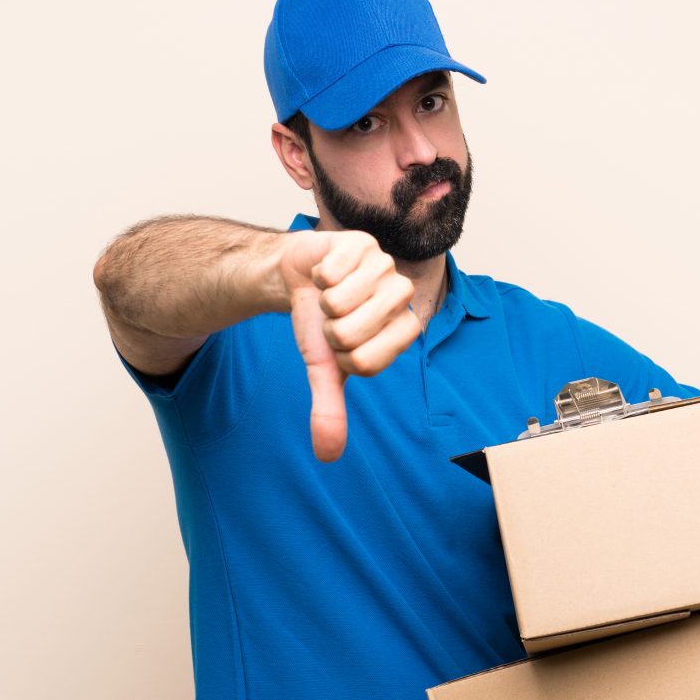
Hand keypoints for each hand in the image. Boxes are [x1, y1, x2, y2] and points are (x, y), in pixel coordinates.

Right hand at [279, 230, 419, 461]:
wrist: (298, 277)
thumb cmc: (319, 321)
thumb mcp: (323, 368)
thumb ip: (330, 408)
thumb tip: (327, 456)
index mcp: (401, 331)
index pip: (369, 362)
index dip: (343, 357)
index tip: (342, 345)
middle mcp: (400, 298)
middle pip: (355, 333)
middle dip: (330, 330)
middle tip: (333, 316)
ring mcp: (385, 267)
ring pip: (342, 302)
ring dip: (324, 302)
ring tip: (330, 292)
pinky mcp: (363, 243)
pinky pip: (332, 272)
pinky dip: (318, 276)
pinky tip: (326, 271)